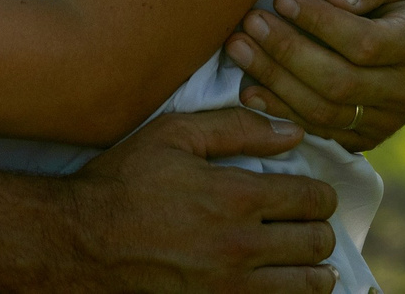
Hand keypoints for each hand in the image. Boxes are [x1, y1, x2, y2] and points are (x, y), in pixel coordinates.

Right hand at [65, 108, 339, 293]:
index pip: (313, 198)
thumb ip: (237, 128)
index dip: (321, 193)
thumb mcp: (174, 135)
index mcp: (236, 196)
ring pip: (307, 285)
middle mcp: (241, 246)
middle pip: (318, 243)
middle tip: (306, 223)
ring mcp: (230, 286)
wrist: (83, 240)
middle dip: (319, 229)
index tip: (312, 193)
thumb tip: (292, 132)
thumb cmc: (125, 181)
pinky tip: (281, 283)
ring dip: (314, 269)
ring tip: (304, 259)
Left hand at [223, 0, 404, 154]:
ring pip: (324, 111)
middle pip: (338, 82)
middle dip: (287, 52)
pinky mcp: (366, 138)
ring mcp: (387, 121)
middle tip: (250, 22)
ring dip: (275, 81)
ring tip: (239, 48)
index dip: (319, 23)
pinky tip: (249, 89)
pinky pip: (320, 131)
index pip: (364, 42)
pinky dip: (280, 111)